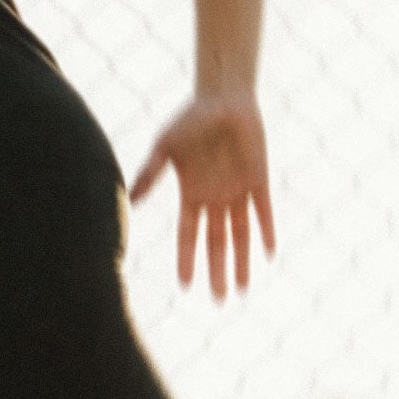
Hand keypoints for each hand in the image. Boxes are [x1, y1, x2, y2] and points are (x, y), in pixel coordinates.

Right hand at [128, 90, 276, 301]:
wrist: (223, 97)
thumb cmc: (190, 119)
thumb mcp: (164, 147)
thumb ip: (150, 173)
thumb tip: (130, 200)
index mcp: (191, 194)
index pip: (187, 236)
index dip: (187, 261)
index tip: (185, 287)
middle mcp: (214, 198)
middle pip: (216, 243)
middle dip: (217, 272)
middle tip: (219, 301)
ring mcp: (237, 190)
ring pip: (240, 234)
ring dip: (241, 261)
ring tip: (243, 289)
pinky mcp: (258, 178)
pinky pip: (263, 210)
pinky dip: (265, 231)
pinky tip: (267, 253)